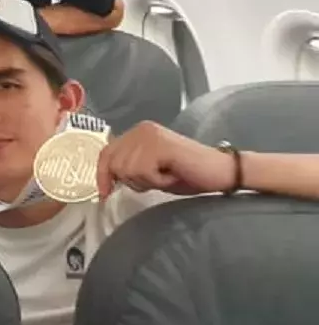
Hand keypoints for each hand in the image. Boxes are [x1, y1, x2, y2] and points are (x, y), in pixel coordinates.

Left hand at [97, 121, 235, 196]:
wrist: (222, 171)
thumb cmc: (188, 174)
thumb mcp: (151, 171)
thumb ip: (130, 168)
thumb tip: (106, 180)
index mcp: (137, 133)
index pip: (106, 153)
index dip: (102, 175)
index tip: (104, 194)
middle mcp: (141, 130)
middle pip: (114, 164)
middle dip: (133, 180)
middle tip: (159, 179)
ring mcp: (149, 135)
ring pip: (127, 170)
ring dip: (147, 181)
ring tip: (168, 175)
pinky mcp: (159, 145)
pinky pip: (143, 172)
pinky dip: (157, 180)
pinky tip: (172, 174)